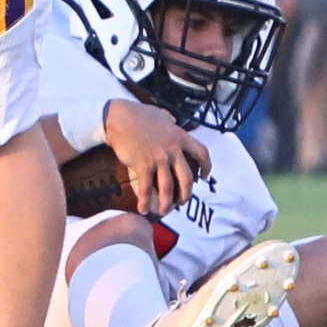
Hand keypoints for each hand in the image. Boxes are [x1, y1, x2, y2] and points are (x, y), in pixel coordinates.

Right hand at [103, 97, 209, 216]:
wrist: (119, 117)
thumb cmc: (139, 114)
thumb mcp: (161, 115)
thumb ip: (170, 121)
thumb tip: (173, 122)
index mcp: (180, 136)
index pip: (202, 152)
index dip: (206, 166)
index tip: (204, 175)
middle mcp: (173, 148)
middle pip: (187, 177)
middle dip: (186, 193)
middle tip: (182, 201)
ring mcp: (159, 157)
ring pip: (169, 187)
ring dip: (167, 203)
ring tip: (164, 211)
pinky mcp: (143, 164)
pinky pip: (147, 188)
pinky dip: (145, 201)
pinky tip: (143, 209)